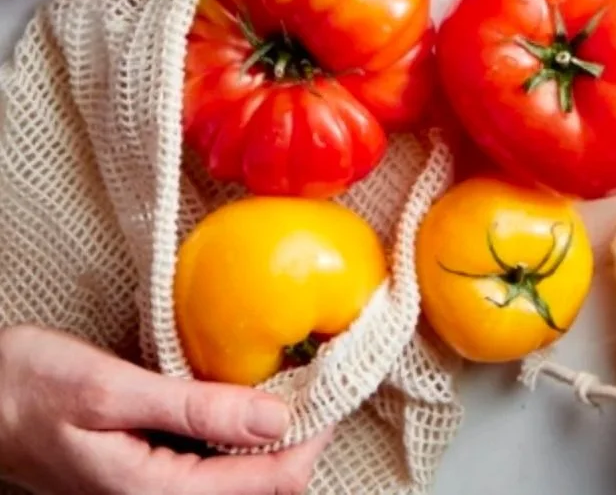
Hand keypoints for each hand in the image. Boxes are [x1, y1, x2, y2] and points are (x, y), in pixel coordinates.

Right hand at [0, 325, 330, 494]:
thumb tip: (275, 416)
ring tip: (300, 382)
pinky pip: (214, 465)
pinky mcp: (148, 473)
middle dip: (300, 440)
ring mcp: (154, 490)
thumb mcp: (113, 391)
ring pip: (241, 478)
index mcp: (154, 494)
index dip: (311, 441)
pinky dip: (242, 432)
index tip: (338, 390)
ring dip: (275, 436)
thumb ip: (195, 408)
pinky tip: (250, 395)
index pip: (267, 484)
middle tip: (327, 379)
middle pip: (261, 488)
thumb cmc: (31, 392)